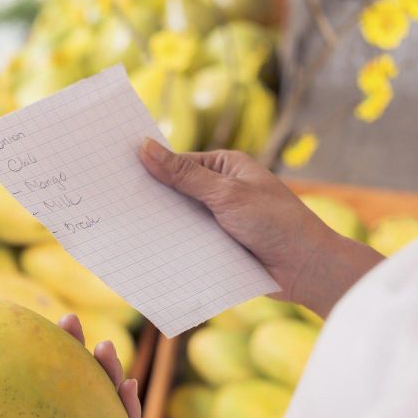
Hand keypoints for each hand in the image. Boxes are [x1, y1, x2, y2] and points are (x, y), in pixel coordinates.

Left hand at [0, 315, 140, 417]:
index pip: (22, 386)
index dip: (24, 350)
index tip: (18, 318)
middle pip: (65, 385)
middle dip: (70, 348)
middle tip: (69, 319)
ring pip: (99, 401)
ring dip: (104, 369)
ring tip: (102, 344)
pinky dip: (127, 406)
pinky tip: (126, 380)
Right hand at [139, 139, 382, 316]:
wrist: (306, 270)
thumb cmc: (276, 223)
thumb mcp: (226, 194)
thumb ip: (184, 175)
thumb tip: (145, 148)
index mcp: (226, 167)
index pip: (178, 162)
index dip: (149, 167)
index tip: (116, 171)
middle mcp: (221, 191)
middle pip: (175, 191)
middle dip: (150, 198)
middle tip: (111, 202)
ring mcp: (219, 220)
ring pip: (180, 220)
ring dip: (160, 226)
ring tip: (121, 227)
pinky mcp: (218, 247)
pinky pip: (188, 244)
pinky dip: (172, 246)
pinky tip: (145, 252)